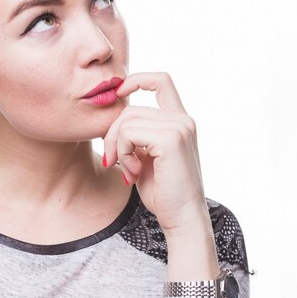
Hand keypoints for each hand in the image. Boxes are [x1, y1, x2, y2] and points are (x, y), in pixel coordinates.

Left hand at [100, 72, 208, 233]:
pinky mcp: (171, 140)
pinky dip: (123, 153)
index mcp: (181, 121)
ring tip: (129, 170)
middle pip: (131, 109)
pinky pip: (129, 133)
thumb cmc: (164, 192)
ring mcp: (180, 128)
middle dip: (113, 135)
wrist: (182, 217)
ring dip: (118, 147)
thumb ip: (138, 135)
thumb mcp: (147, 157)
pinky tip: (133, 173)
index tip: (119, 93)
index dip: (137, 80)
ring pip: (127, 121)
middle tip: (114, 162)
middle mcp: (183, 120)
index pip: (161, 80)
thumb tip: (115, 119)